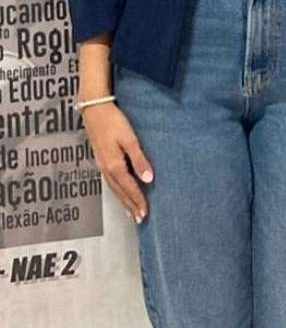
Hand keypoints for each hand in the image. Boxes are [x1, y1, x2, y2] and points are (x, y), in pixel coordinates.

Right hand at [82, 102, 153, 222]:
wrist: (94, 108)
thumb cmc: (113, 121)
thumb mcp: (129, 139)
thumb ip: (139, 159)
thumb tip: (148, 179)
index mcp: (114, 165)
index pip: (128, 188)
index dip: (137, 200)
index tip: (145, 213)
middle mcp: (106, 168)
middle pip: (119, 192)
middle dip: (129, 205)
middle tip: (139, 218)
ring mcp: (101, 164)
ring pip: (113, 188)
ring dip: (122, 200)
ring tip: (130, 211)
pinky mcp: (100, 158)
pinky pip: (109, 181)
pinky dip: (116, 190)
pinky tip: (119, 191)